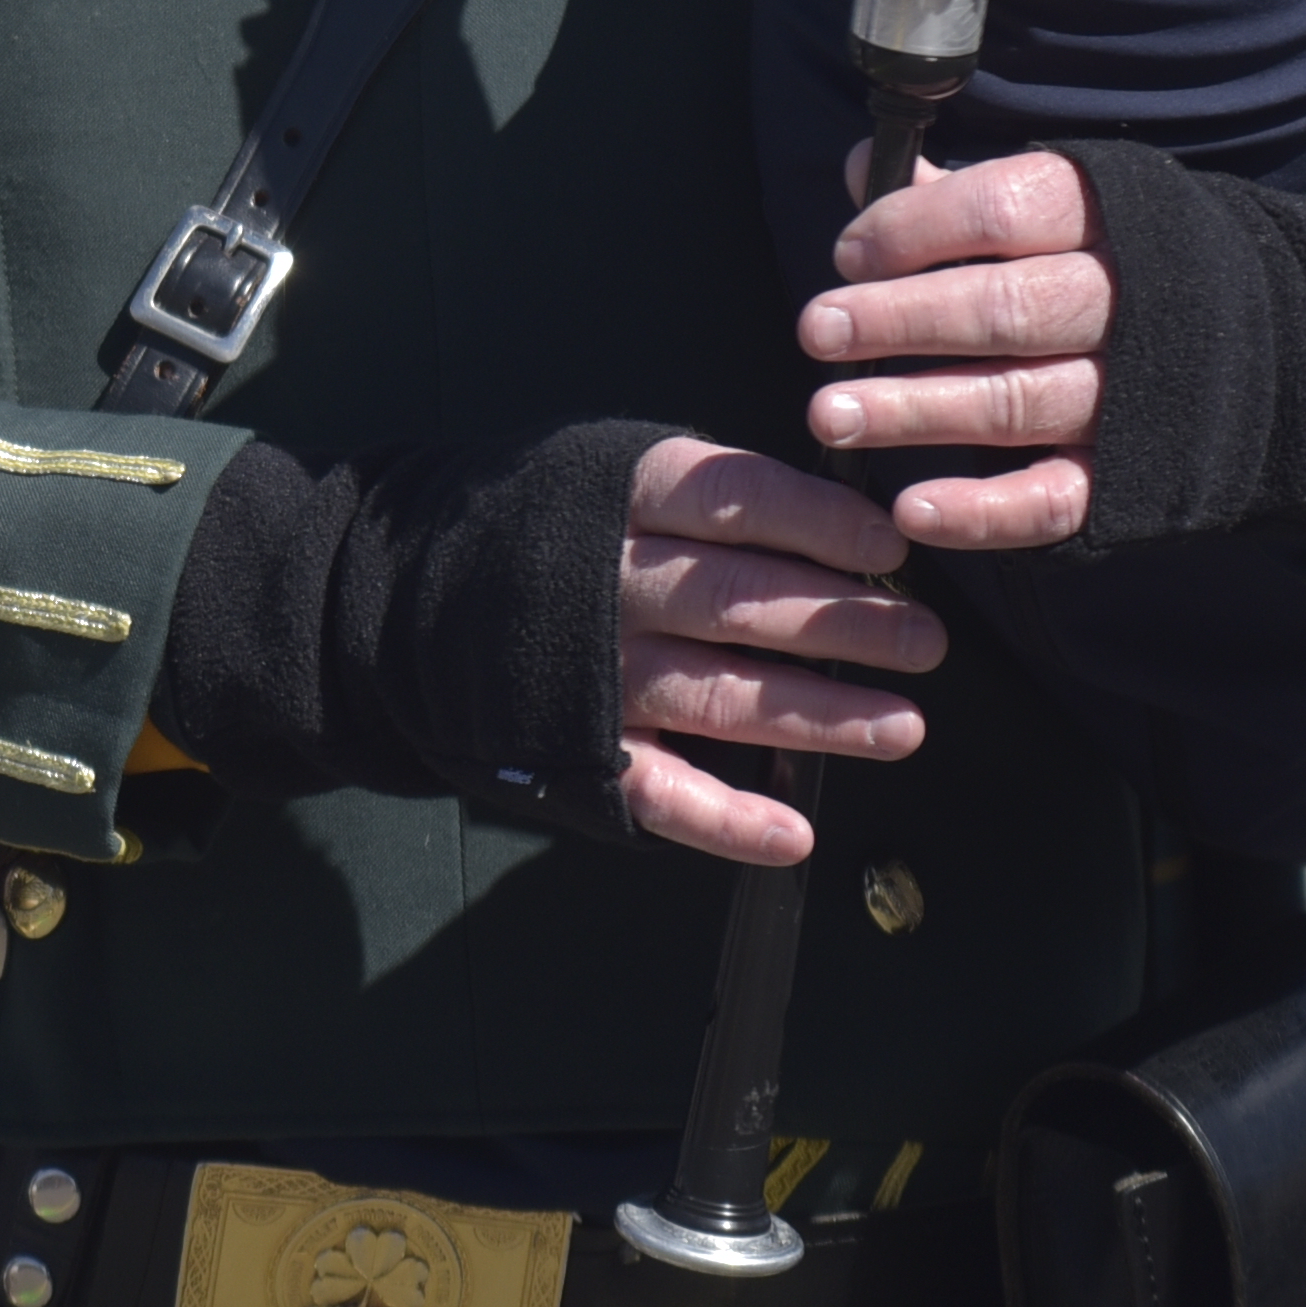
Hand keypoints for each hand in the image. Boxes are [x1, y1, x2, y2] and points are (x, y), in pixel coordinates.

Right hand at [145, 422, 940, 865]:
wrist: (379, 596)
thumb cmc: (527, 527)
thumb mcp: (597, 471)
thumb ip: (697, 495)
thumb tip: (834, 518)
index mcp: (614, 497)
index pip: (736, 502)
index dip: (822, 527)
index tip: (893, 548)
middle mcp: (604, 581)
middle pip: (743, 602)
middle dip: (847, 624)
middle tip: (926, 644)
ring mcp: (588, 674)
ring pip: (719, 696)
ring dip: (818, 717)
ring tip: (902, 728)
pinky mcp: (570, 752)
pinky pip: (658, 792)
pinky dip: (727, 818)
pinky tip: (794, 835)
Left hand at [799, 148, 1109, 551]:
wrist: (1274, 343)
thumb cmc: (1119, 259)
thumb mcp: (1060, 203)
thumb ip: (956, 196)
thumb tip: (858, 168)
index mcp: (1101, 217)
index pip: (1002, 211)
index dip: (916, 230)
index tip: (847, 256)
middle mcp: (1125, 303)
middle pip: (1005, 309)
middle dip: (904, 320)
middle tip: (817, 331)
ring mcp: (1136, 395)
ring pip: (1019, 401)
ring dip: (919, 410)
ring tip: (832, 414)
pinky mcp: (1137, 477)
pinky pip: (1057, 497)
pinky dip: (984, 511)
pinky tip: (912, 508)